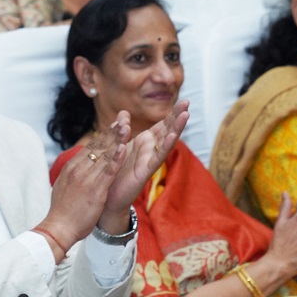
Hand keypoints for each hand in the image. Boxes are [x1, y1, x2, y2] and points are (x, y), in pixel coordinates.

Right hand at [40, 118, 125, 250]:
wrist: (58, 227)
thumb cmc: (61, 212)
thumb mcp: (63, 187)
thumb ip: (71, 176)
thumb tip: (74, 169)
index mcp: (71, 168)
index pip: (90, 147)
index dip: (103, 135)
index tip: (114, 126)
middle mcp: (78, 169)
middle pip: (98, 146)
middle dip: (112, 132)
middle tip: (123, 118)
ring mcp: (86, 178)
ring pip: (104, 155)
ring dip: (116, 139)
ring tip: (126, 126)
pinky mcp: (95, 190)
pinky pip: (107, 171)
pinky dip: (116, 159)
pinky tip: (124, 149)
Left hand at [103, 101, 188, 219]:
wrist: (107, 195)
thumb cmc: (115, 171)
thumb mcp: (118, 145)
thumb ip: (122, 129)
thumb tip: (124, 112)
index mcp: (144, 142)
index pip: (161, 125)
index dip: (172, 113)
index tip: (184, 100)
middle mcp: (149, 150)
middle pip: (167, 130)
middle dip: (177, 117)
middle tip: (188, 102)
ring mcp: (149, 160)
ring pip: (165, 142)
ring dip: (176, 129)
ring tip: (185, 116)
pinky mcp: (145, 171)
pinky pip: (156, 158)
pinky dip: (164, 147)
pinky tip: (172, 137)